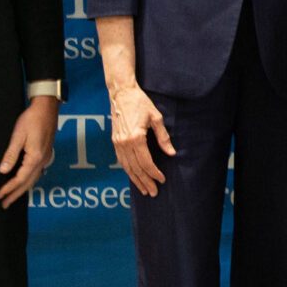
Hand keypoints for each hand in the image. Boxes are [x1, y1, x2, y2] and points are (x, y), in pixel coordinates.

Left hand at [0, 96, 58, 206]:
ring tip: (12, 197)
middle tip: (4, 205)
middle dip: (16, 194)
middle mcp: (43, 160)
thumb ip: (11, 154)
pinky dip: (29, 181)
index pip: (20, 178)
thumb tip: (3, 171)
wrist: (47, 107)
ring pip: (34, 179)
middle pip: (28, 182)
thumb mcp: (18, 135)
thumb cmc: (32, 119)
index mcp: (35, 157)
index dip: (9, 188)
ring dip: (23, 189)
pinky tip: (25, 182)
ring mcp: (46, 157)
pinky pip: (37, 172)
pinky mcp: (46, 153)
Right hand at [109, 81, 175, 196]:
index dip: (154, 173)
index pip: (146, 162)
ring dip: (136, 179)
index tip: (162, 180)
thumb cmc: (140, 103)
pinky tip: (134, 177)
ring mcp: (117, 143)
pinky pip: (121, 161)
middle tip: (153, 192)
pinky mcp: (114, 141)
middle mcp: (124, 143)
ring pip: (127, 167)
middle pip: (136, 168)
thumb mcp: (156, 118)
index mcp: (135, 138)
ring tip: (144, 190)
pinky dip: (128, 171)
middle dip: (145, 181)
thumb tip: (171, 153)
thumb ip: (163, 137)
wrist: (121, 94)